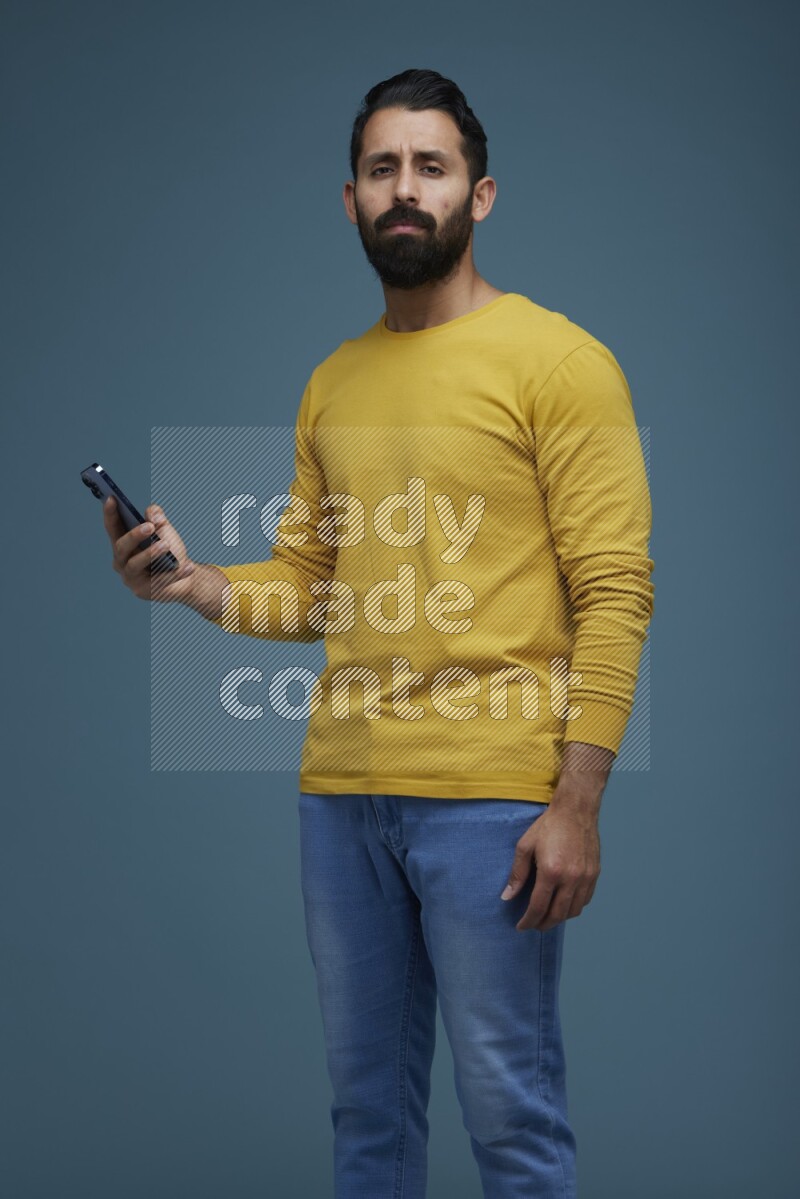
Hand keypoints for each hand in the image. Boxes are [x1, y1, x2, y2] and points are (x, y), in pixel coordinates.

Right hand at [104, 496, 195, 601]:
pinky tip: (188, 566)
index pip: (112, 527)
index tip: (111, 498)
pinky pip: (160, 580)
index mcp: (123, 544)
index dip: (110, 513)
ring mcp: (131, 578)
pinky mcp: (144, 591)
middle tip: (150, 526)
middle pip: (121, 547)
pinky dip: (176, 573)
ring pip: (136, 565)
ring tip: (166, 545)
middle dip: (134, 535)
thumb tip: (154, 516)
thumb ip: (157, 517)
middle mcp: (121, 561)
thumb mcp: (164, 529)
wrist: (185, 578)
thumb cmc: (169, 551)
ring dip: (151, 554)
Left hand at [500, 799, 600, 931]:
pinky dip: (573, 907)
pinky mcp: (595, 874)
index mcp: (551, 872)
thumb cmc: (548, 826)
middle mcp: (571, 878)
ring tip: (547, 917)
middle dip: (543, 924)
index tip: (521, 926)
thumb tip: (507, 897)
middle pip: (557, 914)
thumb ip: (517, 874)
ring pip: (573, 911)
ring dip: (559, 918)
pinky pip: (585, 900)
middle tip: (533, 925)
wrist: (575, 810)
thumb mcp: (525, 847)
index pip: (538, 907)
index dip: (528, 921)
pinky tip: (563, 904)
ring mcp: (586, 877)